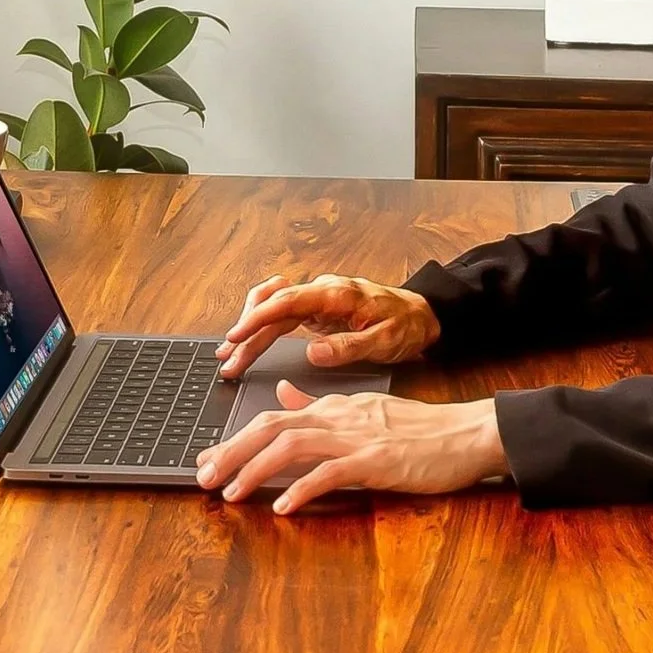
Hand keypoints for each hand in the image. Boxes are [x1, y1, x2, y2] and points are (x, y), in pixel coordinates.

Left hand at [194, 383, 506, 514]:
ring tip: (232, 494)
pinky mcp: (376, 461)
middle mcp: (339, 417)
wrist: (469, 433)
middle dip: (231, 452)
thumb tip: (286, 395)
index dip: (236, 439)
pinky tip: (284, 507)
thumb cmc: (424, 431)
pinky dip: (302, 489)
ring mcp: (357, 438)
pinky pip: (330, 473)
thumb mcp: (366, 411)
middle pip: (271, 426)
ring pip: (291, 444)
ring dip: (255, 470)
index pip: (274, 418)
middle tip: (203, 478)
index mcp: (335, 408)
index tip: (209, 460)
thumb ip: (322, 405)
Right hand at [215, 272, 440, 379]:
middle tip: (228, 361)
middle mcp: (322, 292)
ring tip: (231, 356)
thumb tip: (314, 352)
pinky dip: (263, 331)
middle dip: (246, 333)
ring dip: (250, 332)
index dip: (258, 318)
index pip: (287, 300)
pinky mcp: (317, 313)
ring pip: (273, 312)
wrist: (423, 317)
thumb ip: (349, 346)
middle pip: (272, 307)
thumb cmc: (407, 325)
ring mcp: (317, 301)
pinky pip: (282, 318)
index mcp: (336, 294)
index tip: (236, 335)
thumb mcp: (384, 341)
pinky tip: (249, 345)